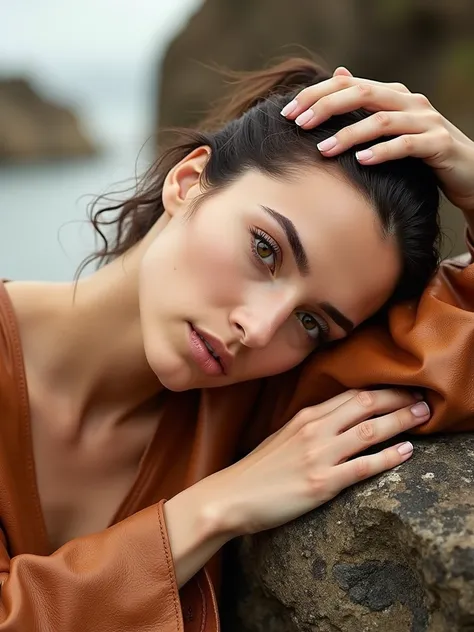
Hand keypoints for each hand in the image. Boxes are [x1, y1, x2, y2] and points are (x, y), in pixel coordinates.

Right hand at [199, 388, 429, 535]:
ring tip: (424, 417)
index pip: (351, 396)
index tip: (403, 390)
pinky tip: (407, 452)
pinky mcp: (322, 483)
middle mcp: (314, 429)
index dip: (382, 391)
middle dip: (399, 400)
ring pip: (370, 430)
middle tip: (423, 400)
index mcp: (305, 416)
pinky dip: (389, 457)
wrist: (232, 496)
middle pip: (365, 405)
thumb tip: (339, 421)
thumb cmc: (258, 470)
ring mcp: (319, 455)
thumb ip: (311, 425)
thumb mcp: (284, 436)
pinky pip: (364, 466)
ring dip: (401, 421)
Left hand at [281, 66, 473, 213]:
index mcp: (394, 96)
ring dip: (349, 134)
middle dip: (326, 107)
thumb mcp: (392, 126)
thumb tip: (338, 74)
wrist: (469, 171)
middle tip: (298, 124)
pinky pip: (407, 145)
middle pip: (363, 94)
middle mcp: (410, 102)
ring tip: (324, 150)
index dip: (316, 95)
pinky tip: (361, 162)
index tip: (287, 112)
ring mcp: (426, 121)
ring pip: (382, 121)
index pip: (349, 85)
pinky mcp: (438, 144)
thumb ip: (366, 104)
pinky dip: (382, 152)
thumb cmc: (423, 152)